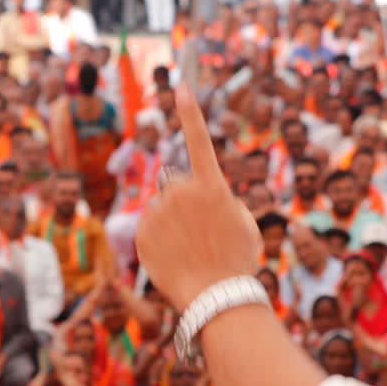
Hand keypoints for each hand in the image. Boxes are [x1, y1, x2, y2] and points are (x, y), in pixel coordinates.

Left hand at [136, 87, 262, 312]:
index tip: (182, 89)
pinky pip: (149, 230)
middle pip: (177, 188)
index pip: (199, 143)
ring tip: (190, 251)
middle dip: (185, 204)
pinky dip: (158, 242)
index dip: (190, 115)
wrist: (216, 296)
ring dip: (172, 224)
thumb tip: (202, 198)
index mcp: (212, 186)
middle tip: (202, 234)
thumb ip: (222, 201)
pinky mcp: (142, 233)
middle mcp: (182, 192)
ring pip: (162, 210)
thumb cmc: (237, 261)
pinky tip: (174, 259)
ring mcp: (159, 212)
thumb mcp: (244, 224)